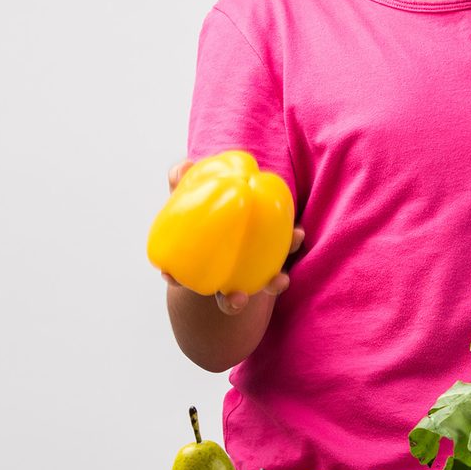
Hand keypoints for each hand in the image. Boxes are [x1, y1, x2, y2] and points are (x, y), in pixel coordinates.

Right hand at [161, 160, 304, 314]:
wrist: (238, 204)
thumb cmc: (206, 206)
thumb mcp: (190, 196)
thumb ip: (183, 183)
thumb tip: (183, 167)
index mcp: (200, 264)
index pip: (180, 277)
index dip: (175, 279)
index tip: (172, 278)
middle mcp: (228, 275)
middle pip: (226, 297)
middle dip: (231, 302)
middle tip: (237, 297)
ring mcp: (254, 270)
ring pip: (262, 285)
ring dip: (272, 285)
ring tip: (281, 280)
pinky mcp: (279, 254)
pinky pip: (288, 250)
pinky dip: (290, 243)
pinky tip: (298, 232)